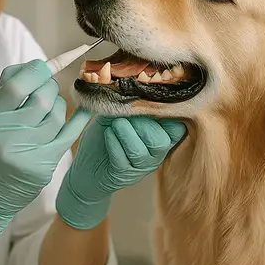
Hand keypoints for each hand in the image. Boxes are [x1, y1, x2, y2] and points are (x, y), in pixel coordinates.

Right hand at [0, 59, 91, 257]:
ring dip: (57, 103)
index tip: (39, 68)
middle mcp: (9, 136)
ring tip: (48, 106)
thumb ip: (3, 93)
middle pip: (42, 98)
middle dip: (47, 86)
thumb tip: (32, 67)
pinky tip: (84, 107)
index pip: (17, 86)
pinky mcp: (46, 164)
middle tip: (45, 86)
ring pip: (57, 113)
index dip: (34, 71)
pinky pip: (70, 133)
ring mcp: (30, 152)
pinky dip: (79, 117)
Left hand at [55, 116, 185, 229]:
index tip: (147, 103)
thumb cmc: (107, 133)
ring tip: (115, 124)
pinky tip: (108, 134)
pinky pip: (122, 160)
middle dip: (142, 124)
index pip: (177, 128)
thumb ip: (130, 103)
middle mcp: (155, 154)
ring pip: (141, 152)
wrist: (86, 164)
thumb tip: (135, 89)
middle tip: (126, 117)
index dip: (166, 114)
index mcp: (161, 135)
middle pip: (161, 140)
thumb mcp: (119, 113)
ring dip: (126, 133)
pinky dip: (114, 143)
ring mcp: (140, 167)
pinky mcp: (122, 175)